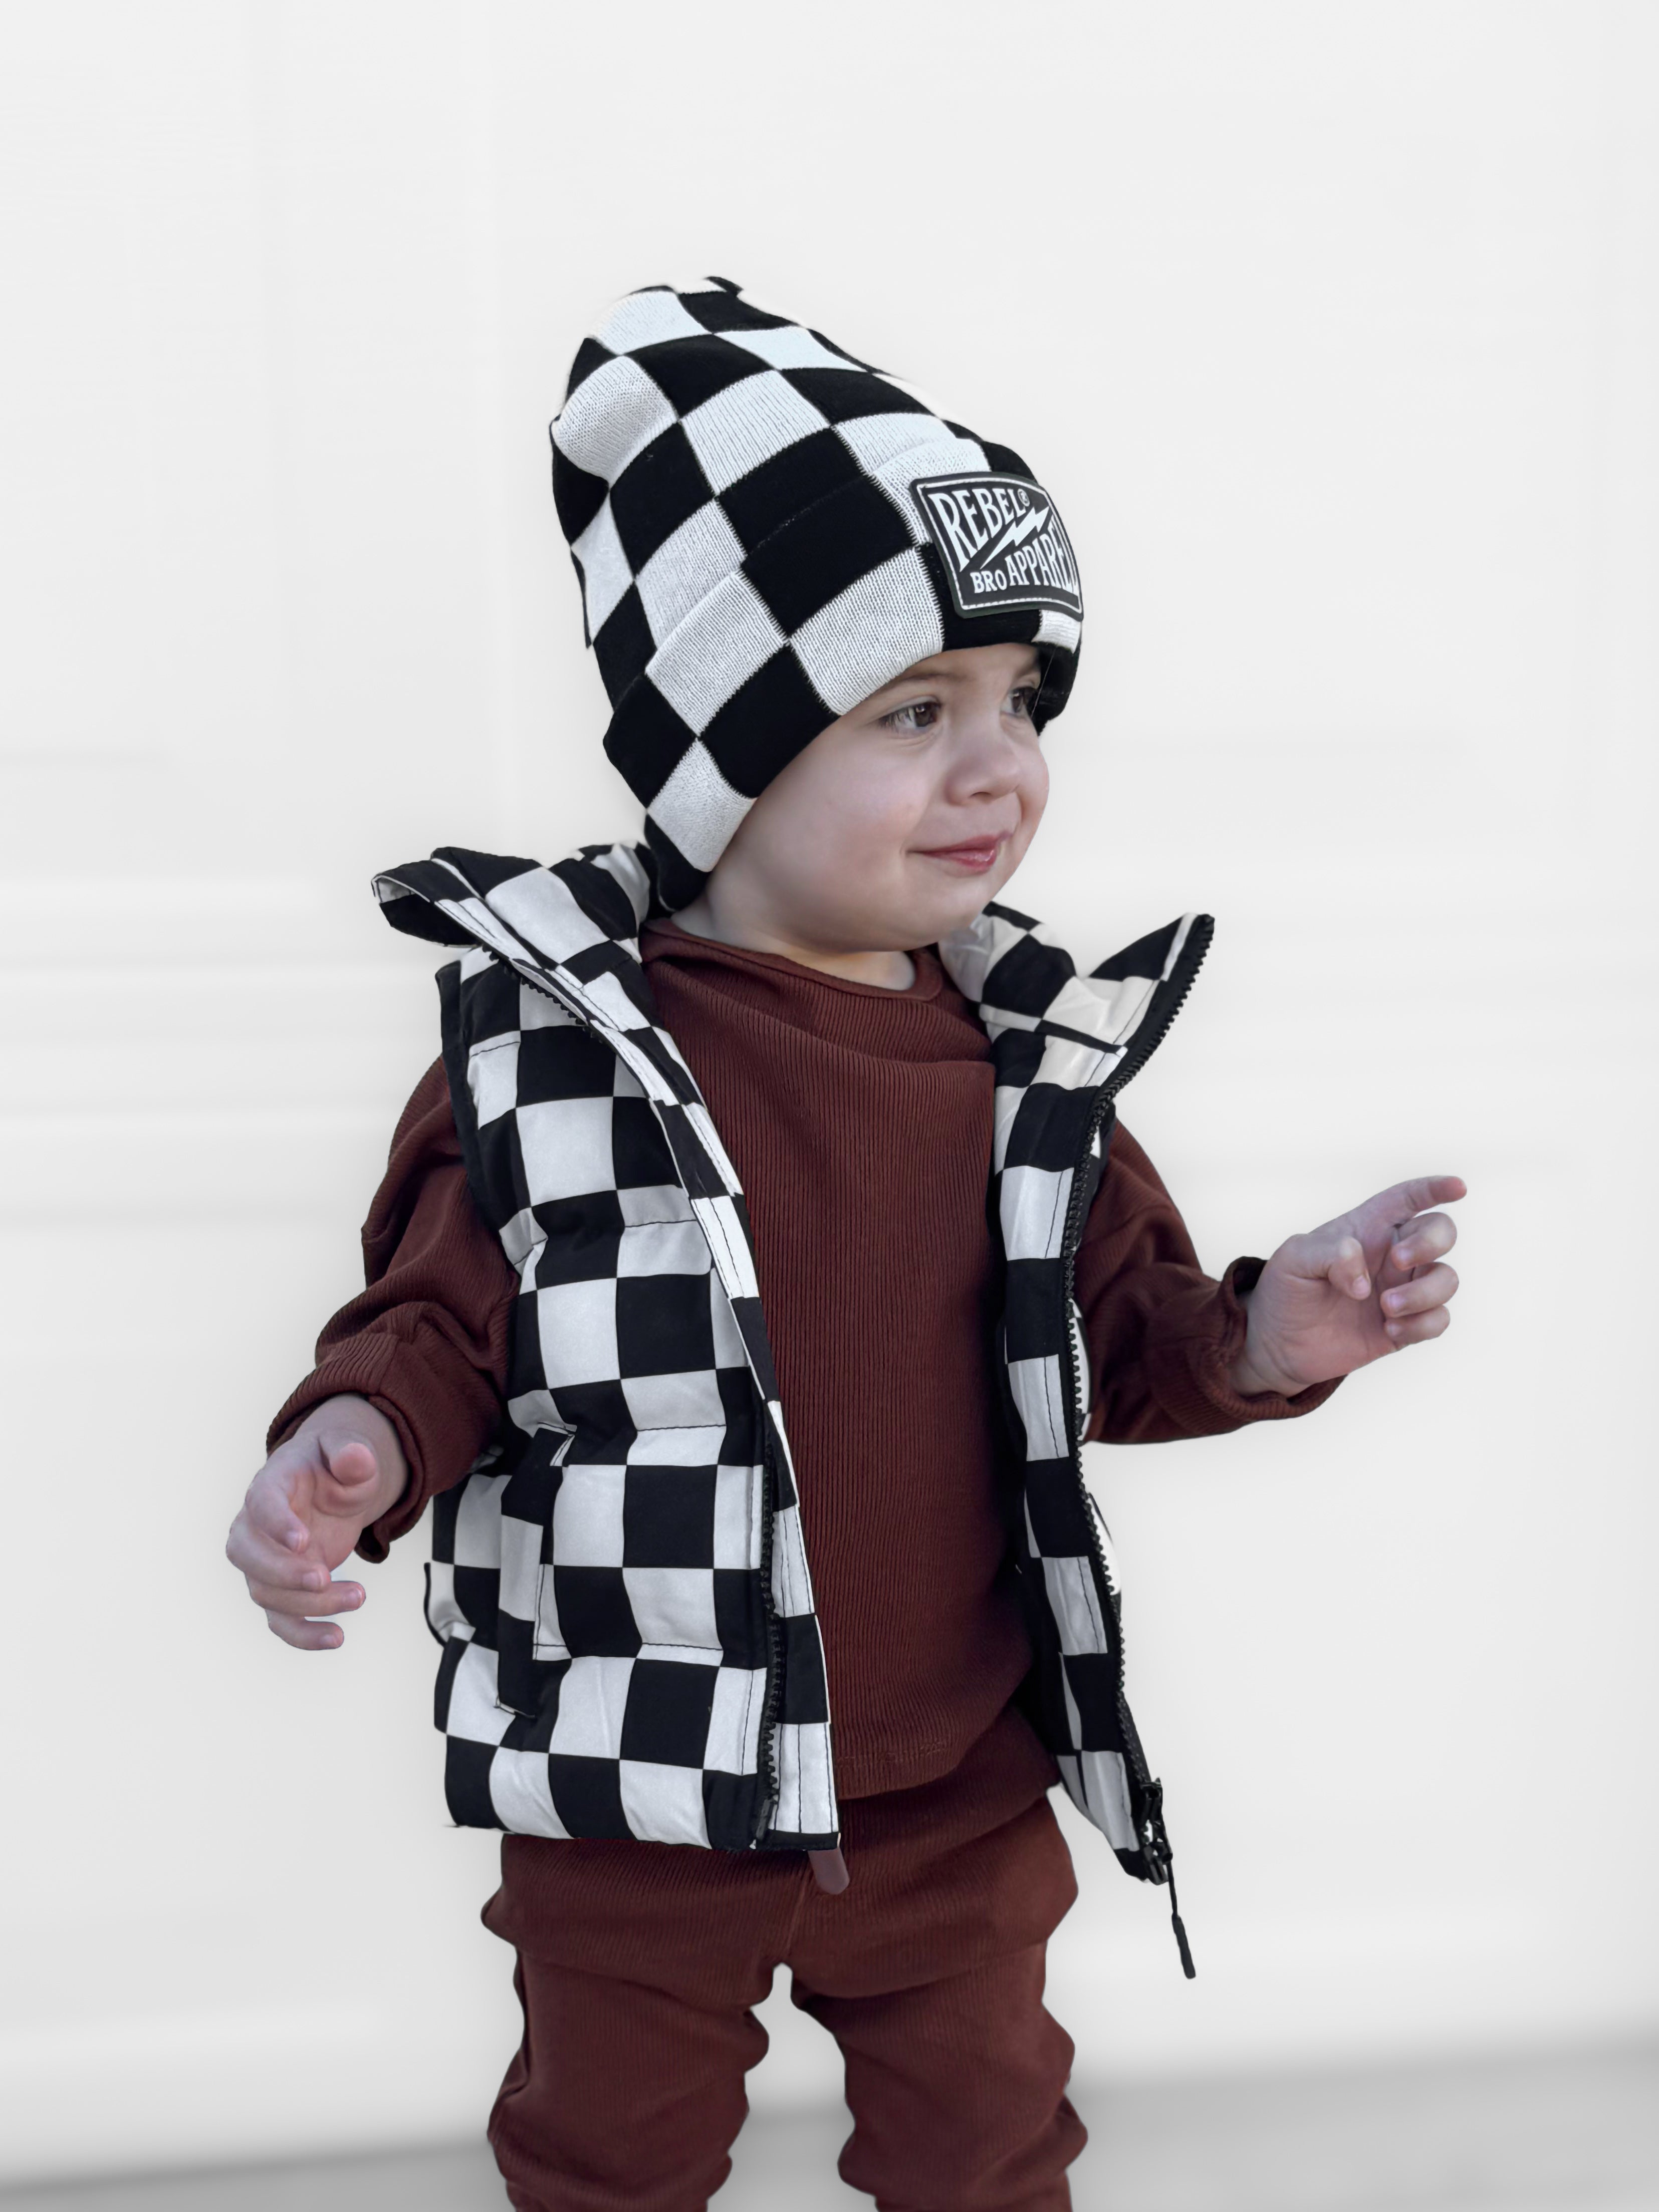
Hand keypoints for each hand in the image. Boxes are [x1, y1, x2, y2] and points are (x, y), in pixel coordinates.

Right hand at [225, 1395, 406, 1648]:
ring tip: (358, 1596)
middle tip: (323, 1577)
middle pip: (247, 1555)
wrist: (334, 1485)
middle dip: (283, 1572)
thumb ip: (351, 1452)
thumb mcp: (349, 1448)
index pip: (260, 1504)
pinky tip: (336, 1638)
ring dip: (309, 1603)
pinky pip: (280, 1619)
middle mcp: (256, 1526)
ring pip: (266, 1592)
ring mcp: (264, 1561)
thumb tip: (355, 1458)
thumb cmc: (334, 1465)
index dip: (276, 1523)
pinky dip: (304, 1634)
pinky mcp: (282, 1588)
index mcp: (271, 1485)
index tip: (303, 1541)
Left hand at [1227, 1175, 1465, 1396]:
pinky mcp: (1407, 1326)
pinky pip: (1439, 1319)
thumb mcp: (1294, 1259)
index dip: (1435, 1189)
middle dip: (1431, 1243)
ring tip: (1385, 1308)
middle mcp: (1393, 1254)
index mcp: (1368, 1227)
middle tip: (1397, 1260)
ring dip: (1423, 1293)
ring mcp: (1403, 1289)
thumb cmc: (1288, 1289)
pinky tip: (1389, 1330)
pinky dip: (1422, 1324)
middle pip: (1441, 1231)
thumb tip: (1366, 1282)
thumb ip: (1330, 1255)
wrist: (1279, 1342)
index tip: (1458, 1188)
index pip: (1408, 1198)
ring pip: (1447, 1278)